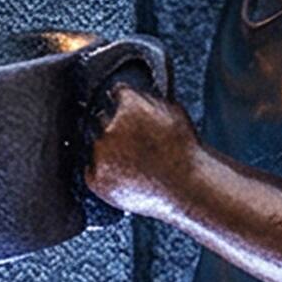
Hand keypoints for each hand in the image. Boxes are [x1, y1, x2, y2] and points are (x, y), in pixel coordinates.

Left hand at [84, 81, 200, 219]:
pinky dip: (105, 173)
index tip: (127, 110)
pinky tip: (127, 175)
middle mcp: (110, 128)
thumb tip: (135, 95)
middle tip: (136, 142)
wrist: (187, 188)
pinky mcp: (98, 179)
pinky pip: (93, 171)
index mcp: (129, 106)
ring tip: (137, 163)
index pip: (116, 93)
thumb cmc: (185, 153)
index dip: (124, 102)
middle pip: (103, 119)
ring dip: (110, 151)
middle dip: (116, 128)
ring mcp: (101, 154)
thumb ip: (148, 99)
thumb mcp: (174, 112)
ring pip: (98, 146)